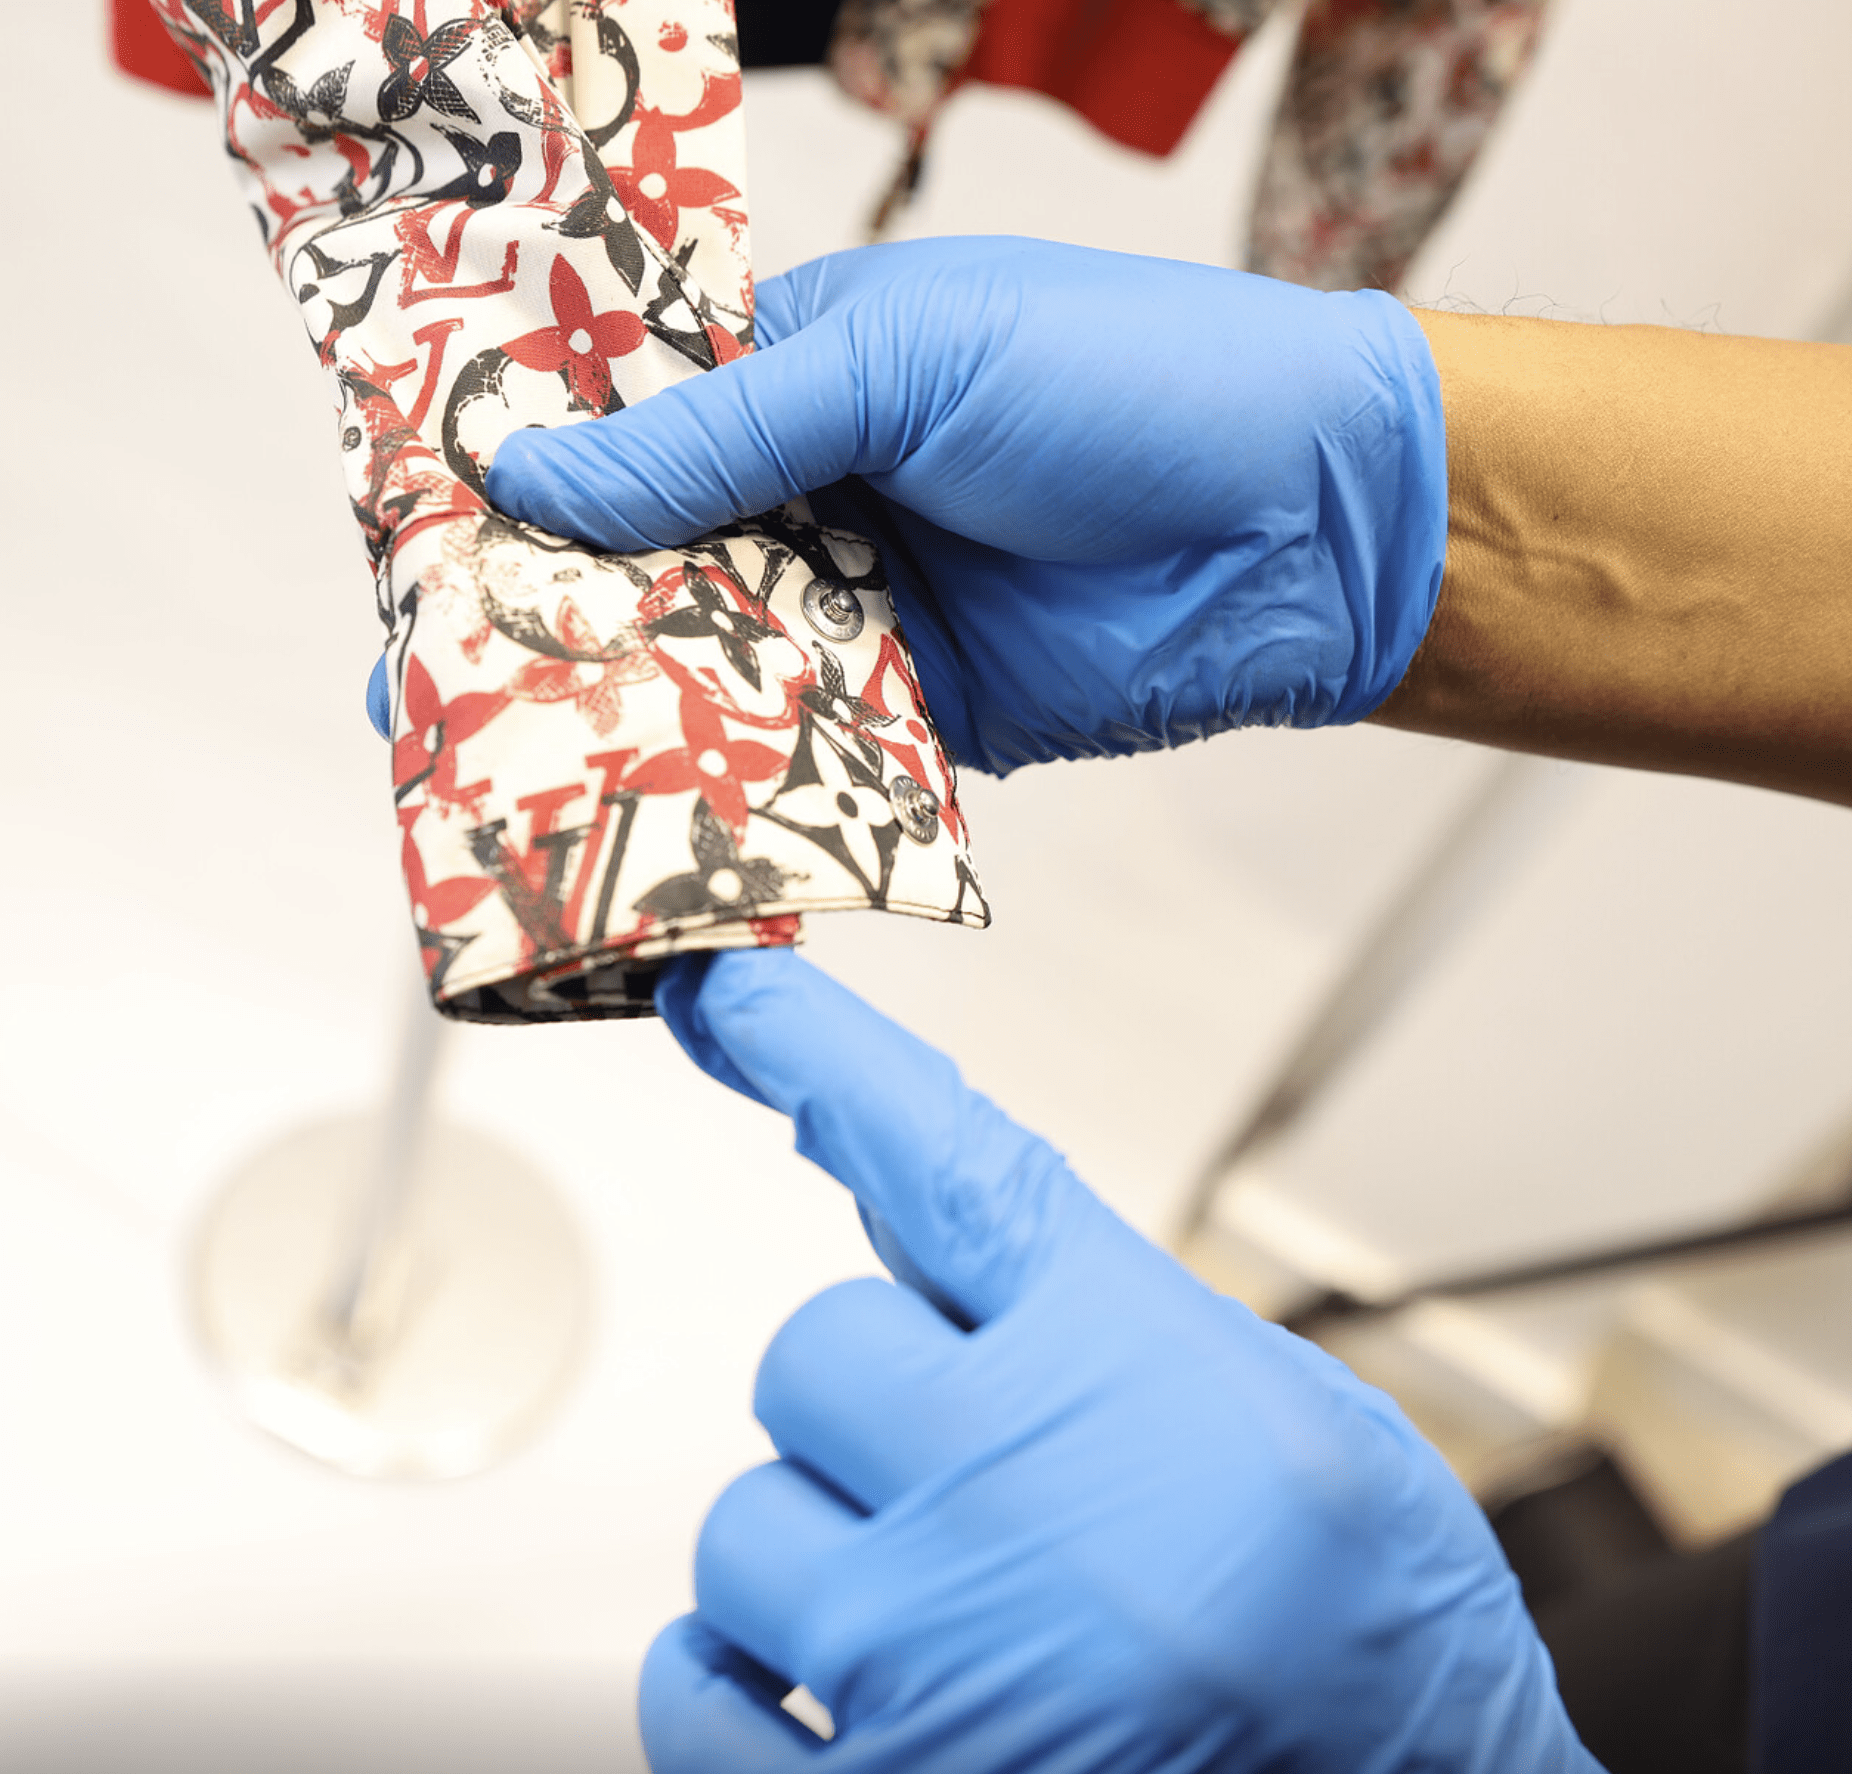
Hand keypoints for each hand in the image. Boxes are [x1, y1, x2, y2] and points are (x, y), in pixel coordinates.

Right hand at [484, 237, 1447, 774]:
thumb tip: (539, 473)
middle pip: (646, 560)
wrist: (1303, 524)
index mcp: (799, 372)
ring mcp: (865, 610)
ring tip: (505, 751)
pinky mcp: (916, 717)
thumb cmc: (1129, 380)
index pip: (622, 421)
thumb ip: (722, 432)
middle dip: (548, 612)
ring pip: (710, 665)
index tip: (414, 530)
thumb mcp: (903, 363)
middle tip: (426, 672)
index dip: (522, 473)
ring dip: (623, 706)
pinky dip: (733, 780)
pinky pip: (800, 752)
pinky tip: (646, 806)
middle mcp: (817, 493)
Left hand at [642, 948, 1682, 1773]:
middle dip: (875, 1400)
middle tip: (982, 1469)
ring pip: (742, 1527)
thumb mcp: (1258, 1385)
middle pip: (807, 1355)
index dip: (813, 1048)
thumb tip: (897, 1205)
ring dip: (825, 1551)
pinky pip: (695, 1718)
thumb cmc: (1369, 1606)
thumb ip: (1073, 1293)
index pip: (930, 1151)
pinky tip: (823, 1688)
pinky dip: (728, 1697)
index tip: (726, 985)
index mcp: (1126, 1357)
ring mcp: (941, 1658)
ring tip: (964, 1604)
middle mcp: (1020, 1490)